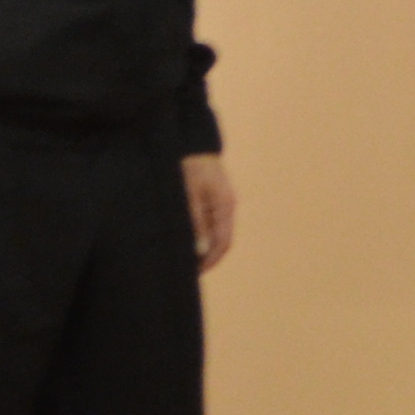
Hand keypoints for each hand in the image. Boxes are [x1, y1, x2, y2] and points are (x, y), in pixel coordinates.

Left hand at [185, 153, 237, 272]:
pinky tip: (189, 239)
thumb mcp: (190, 196)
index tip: (196, 272)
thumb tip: (201, 250)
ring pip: (217, 232)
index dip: (211, 260)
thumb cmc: (190, 167)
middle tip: (190, 270)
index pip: (223, 243)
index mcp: (225, 207)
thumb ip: (196, 223)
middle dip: (208, 257)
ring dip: (205, 246)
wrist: (193, 142)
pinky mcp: (214, 198)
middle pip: (222, 240)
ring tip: (187, 257)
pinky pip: (211, 222)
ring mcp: (222, 202)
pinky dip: (203, 234)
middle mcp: (227, 207)